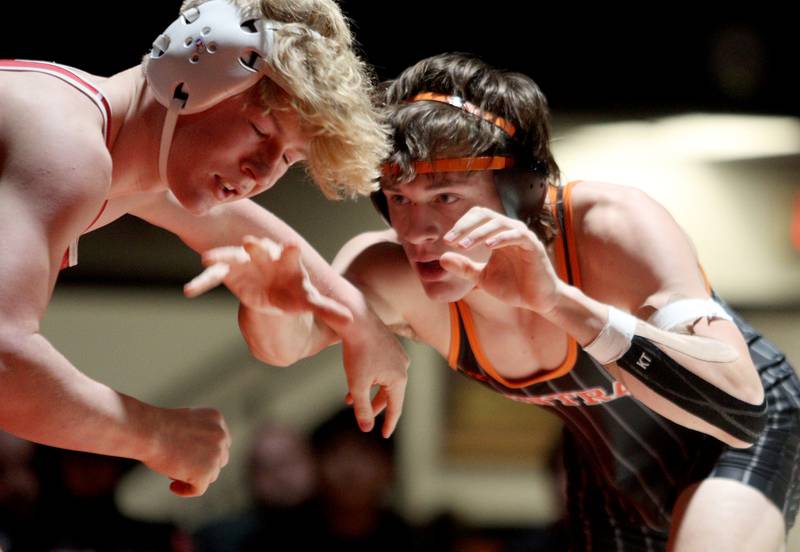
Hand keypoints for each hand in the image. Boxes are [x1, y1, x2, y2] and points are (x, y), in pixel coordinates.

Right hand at [143, 406, 230, 496]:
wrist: (148, 431)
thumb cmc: (156, 427)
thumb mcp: (183, 424)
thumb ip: (197, 436)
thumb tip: (199, 458)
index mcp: (215, 418)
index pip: (220, 442)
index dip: (207, 453)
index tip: (191, 459)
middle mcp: (220, 435)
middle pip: (219, 459)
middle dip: (203, 465)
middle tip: (181, 468)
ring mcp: (216, 454)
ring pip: (211, 474)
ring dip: (195, 477)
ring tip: (171, 474)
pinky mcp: (206, 471)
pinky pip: (199, 489)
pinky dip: (186, 490)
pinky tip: (173, 487)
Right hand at [184, 235, 351, 328]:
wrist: (274, 287)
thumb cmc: (294, 291)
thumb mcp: (310, 301)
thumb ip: (328, 310)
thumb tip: (352, 321)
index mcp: (288, 262)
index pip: (291, 254)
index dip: (291, 252)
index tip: (292, 247)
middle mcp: (266, 256)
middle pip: (261, 249)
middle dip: (256, 246)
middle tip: (251, 243)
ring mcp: (245, 262)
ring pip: (232, 256)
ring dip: (221, 256)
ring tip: (207, 258)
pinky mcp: (229, 271)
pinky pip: (213, 275)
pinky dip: (202, 282)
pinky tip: (189, 291)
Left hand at [342, 317, 408, 437]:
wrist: (357, 320)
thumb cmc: (357, 352)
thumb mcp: (357, 384)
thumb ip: (362, 408)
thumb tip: (366, 428)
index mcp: (399, 379)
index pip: (396, 408)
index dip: (389, 423)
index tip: (384, 435)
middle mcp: (403, 367)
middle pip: (390, 395)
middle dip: (374, 406)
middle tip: (364, 417)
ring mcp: (398, 355)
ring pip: (383, 382)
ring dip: (368, 392)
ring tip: (351, 400)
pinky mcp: (390, 346)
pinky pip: (382, 369)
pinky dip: (369, 379)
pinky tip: (354, 381)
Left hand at [440, 206, 559, 312]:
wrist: (536, 301)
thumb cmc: (512, 286)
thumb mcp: (482, 277)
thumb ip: (464, 267)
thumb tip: (441, 258)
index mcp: (497, 233)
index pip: (477, 216)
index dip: (461, 225)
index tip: (447, 241)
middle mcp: (509, 230)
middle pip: (485, 215)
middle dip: (465, 226)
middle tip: (451, 241)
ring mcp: (522, 236)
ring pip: (499, 223)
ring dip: (479, 232)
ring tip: (464, 245)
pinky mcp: (534, 246)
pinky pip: (517, 235)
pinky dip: (501, 238)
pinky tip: (487, 246)